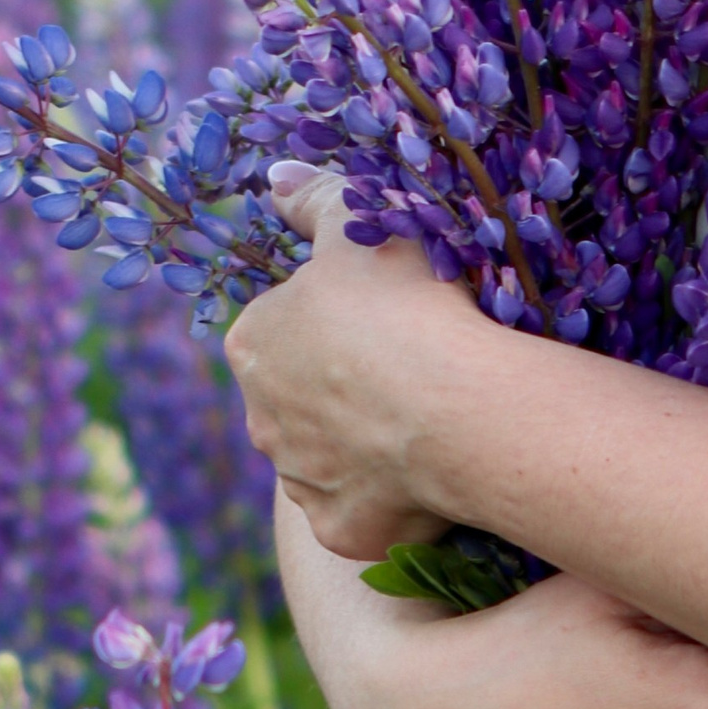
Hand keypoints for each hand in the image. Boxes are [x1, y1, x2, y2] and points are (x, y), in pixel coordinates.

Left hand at [223, 169, 465, 557]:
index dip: (338, 315)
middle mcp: (260, 418)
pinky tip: (427, 466)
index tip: (386, 312)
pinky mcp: (343, 530)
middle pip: (302, 393)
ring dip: (363, 438)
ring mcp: (301, 481)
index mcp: (253, 343)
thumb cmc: (407, 304)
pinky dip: (389, 493)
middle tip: (410, 360)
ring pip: (328, 454)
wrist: (454, 406)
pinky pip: (362, 508)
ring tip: (426, 413)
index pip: (286, 324)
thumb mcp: (363, 223)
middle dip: (343, 381)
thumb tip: (276, 178)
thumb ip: (315, 196)